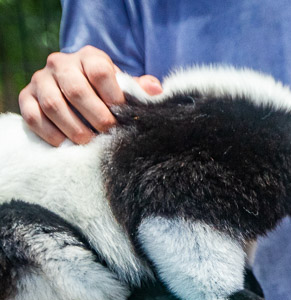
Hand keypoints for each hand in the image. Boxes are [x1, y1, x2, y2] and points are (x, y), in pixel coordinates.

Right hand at [18, 45, 161, 145]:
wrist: (75, 90)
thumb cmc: (107, 91)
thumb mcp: (123, 86)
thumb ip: (139, 88)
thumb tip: (156, 91)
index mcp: (89, 57)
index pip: (100, 71)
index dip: (113, 95)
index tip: (122, 114)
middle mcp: (61, 63)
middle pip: (76, 90)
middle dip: (95, 116)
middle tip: (107, 132)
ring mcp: (41, 80)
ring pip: (54, 104)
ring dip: (73, 128)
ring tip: (88, 142)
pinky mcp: (26, 96)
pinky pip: (33, 116)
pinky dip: (50, 133)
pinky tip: (65, 144)